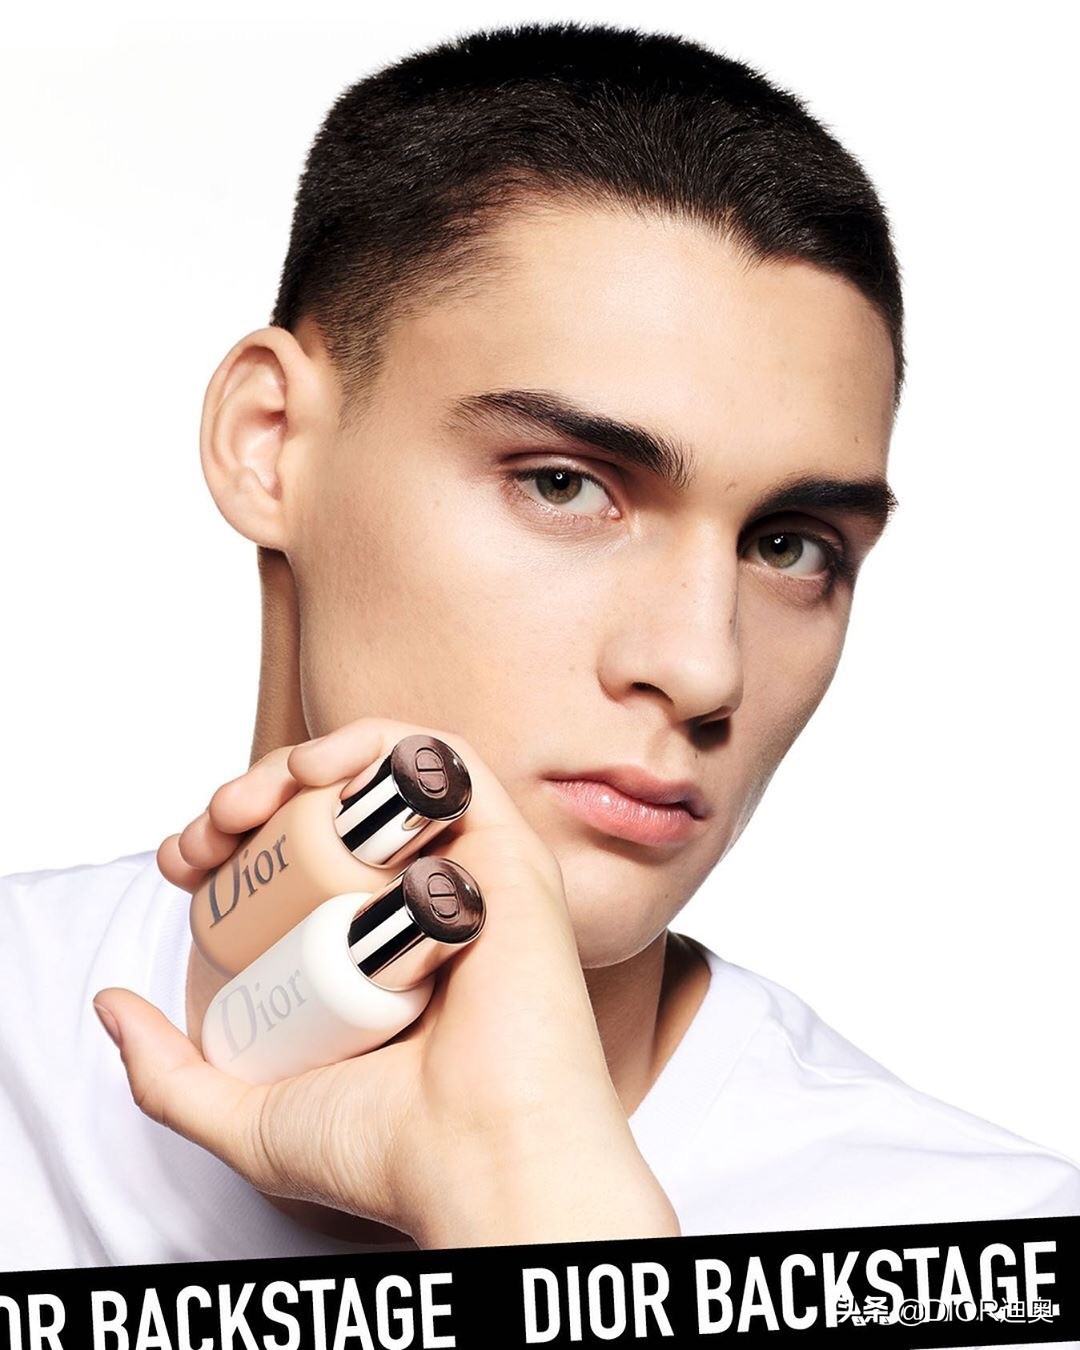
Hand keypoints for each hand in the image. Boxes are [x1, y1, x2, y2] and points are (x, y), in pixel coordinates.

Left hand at [94, 718, 679, 1246]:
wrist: (474, 1154)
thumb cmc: (384, 1150)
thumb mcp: (247, 1119)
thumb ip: (170, 1076)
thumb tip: (112, 1009)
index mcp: (371, 953)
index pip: (294, 864)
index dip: (232, 844)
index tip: (185, 863)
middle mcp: (417, 905)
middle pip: (328, 811)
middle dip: (252, 797)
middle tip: (211, 831)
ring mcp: (461, 873)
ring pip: (377, 777)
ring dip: (301, 764)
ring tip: (251, 804)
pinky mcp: (502, 848)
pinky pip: (443, 763)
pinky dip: (375, 744)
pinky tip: (317, 772)